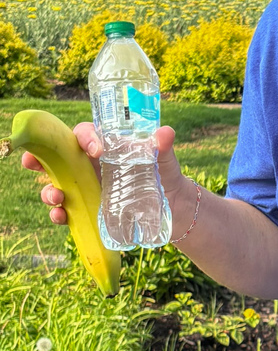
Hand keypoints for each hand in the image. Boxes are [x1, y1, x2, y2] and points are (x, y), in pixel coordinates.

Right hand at [23, 123, 185, 225]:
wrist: (173, 208)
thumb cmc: (165, 175)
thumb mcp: (165, 160)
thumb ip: (163, 147)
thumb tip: (165, 133)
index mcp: (107, 147)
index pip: (85, 134)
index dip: (84, 136)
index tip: (96, 149)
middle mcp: (92, 165)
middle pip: (59, 157)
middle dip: (41, 157)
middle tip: (31, 161)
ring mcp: (88, 188)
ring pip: (58, 185)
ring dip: (49, 191)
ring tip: (57, 197)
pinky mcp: (89, 210)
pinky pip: (66, 211)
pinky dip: (58, 214)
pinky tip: (61, 216)